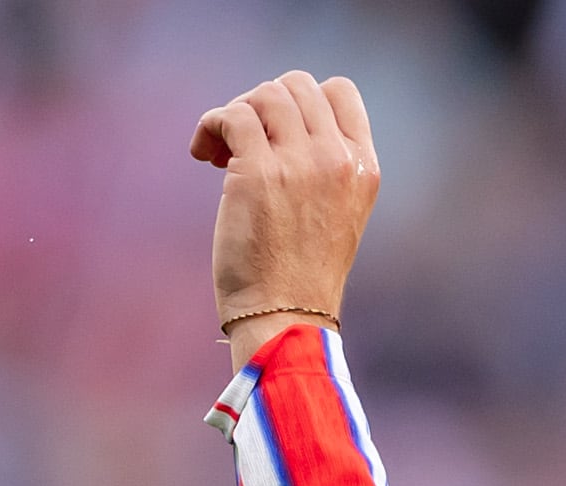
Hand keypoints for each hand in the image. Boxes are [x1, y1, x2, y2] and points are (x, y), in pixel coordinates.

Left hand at [190, 73, 380, 360]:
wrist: (285, 319)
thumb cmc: (301, 275)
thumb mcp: (336, 213)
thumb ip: (323, 165)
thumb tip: (274, 118)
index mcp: (363, 167)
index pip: (339, 91)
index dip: (302, 100)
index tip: (280, 134)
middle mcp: (336, 159)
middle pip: (296, 85)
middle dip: (263, 105)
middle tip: (244, 146)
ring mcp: (300, 163)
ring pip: (263, 94)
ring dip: (235, 114)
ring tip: (221, 154)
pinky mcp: (258, 171)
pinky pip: (231, 115)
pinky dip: (210, 125)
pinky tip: (203, 154)